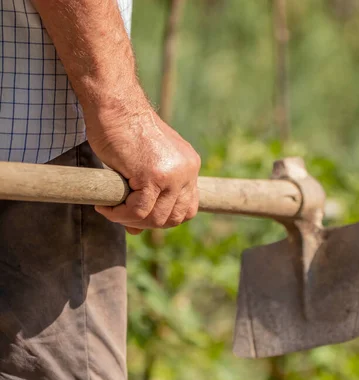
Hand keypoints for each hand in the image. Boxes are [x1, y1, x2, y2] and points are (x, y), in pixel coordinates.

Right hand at [87, 106, 200, 234]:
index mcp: (189, 166)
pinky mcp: (152, 175)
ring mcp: (172, 174)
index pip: (188, 208)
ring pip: (157, 218)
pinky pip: (138, 211)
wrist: (115, 104)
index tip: (142, 215)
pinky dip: (119, 215)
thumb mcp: (142, 165)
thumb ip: (148, 195)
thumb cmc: (123, 131)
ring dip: (131, 221)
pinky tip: (105, 207)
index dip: (165, 218)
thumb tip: (137, 232)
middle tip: (123, 215)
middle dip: (148, 223)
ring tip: (111, 210)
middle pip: (176, 218)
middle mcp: (187, 171)